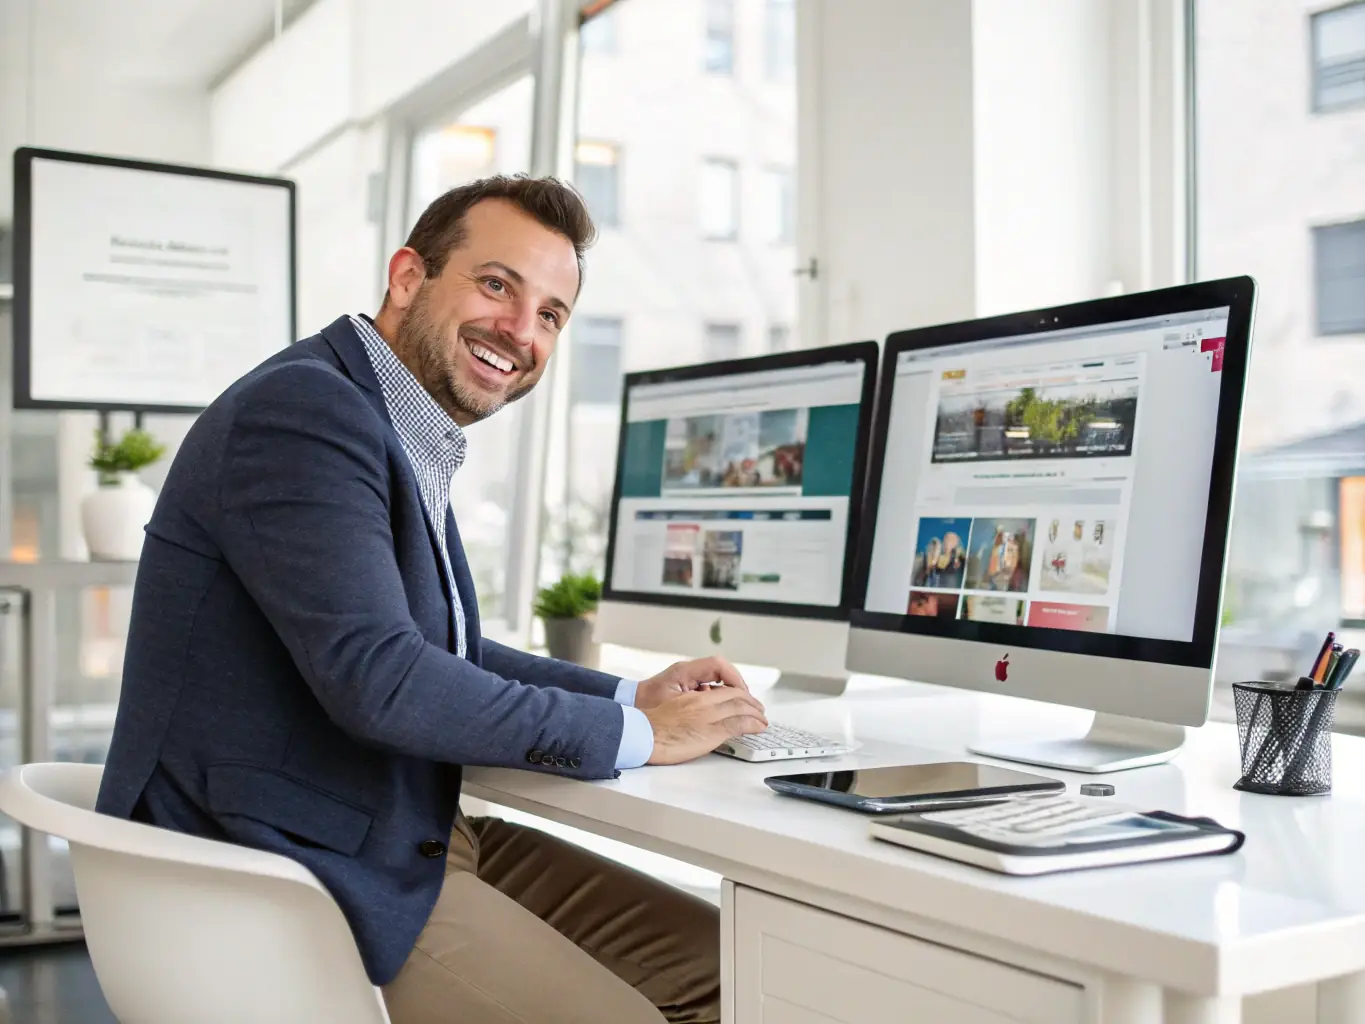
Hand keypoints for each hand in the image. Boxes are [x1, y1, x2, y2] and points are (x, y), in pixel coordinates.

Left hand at [634, 656, 750, 710]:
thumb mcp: (674, 705)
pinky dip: (720, 696)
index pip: (718, 665)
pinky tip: (724, 710)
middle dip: (738, 687)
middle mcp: (687, 672)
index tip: (743, 695)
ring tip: (742, 708)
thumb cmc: (645, 706)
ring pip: (717, 680)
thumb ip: (700, 701)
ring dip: (731, 692)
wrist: (628, 711)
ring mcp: (686, 679)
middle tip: (750, 705)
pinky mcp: (685, 688)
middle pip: (722, 671)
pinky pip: (709, 687)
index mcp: (684, 672)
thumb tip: (723, 704)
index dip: (735, 679)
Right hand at [642, 685, 767, 764]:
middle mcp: (703, 702)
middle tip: (758, 710)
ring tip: (762, 719)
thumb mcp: (672, 707)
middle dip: (751, 702)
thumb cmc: (652, 726)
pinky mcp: (712, 732)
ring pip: (741, 708)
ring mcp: (709, 716)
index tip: (745, 699)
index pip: (725, 689)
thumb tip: (701, 712)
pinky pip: (739, 724)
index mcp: (693, 695)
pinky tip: (759, 727)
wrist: (643, 736)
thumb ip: (689, 706)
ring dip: (756, 713)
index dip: (740, 693)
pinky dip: (753, 724)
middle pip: (736, 696)